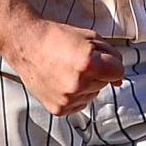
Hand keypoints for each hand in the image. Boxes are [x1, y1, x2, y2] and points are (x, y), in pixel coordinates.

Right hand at [0, 16, 124, 116]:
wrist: (25, 45)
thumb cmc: (58, 37)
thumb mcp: (90, 37)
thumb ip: (111, 56)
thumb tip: (119, 81)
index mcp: (88, 64)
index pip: (118, 71)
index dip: (111, 61)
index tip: (100, 56)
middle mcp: (78, 84)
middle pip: (105, 83)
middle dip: (97, 71)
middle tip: (77, 59)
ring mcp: (67, 99)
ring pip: (93, 94)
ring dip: (87, 84)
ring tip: (67, 69)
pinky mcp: (59, 109)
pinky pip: (80, 104)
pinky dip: (76, 94)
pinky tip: (61, 80)